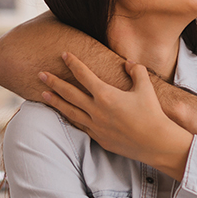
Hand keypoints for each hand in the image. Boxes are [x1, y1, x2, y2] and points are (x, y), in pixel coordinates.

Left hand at [38, 52, 192, 179]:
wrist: (156, 142)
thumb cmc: (152, 113)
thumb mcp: (145, 87)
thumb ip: (136, 71)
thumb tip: (128, 63)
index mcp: (106, 95)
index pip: (84, 75)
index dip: (73, 63)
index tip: (63, 55)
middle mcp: (96, 110)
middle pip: (69, 93)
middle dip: (53, 82)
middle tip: (40, 74)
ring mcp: (95, 126)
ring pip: (69, 111)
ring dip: (55, 101)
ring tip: (43, 94)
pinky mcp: (99, 138)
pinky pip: (80, 125)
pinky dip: (69, 118)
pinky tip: (64, 114)